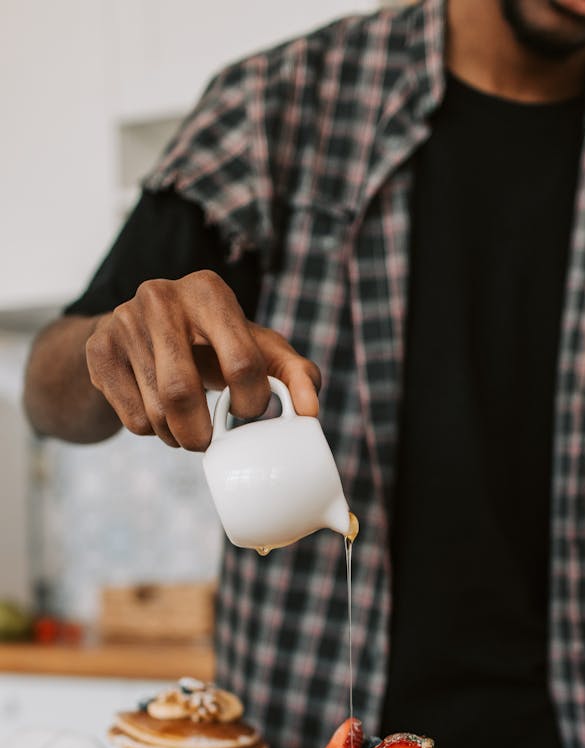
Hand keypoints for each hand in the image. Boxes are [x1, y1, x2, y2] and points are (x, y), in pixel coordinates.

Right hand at [84, 270, 321, 450]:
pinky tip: (157, 415)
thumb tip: (310, 412)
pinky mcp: (98, 349)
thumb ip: (295, 375)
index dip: (251, 402)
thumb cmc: (213, 346)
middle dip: (202, 433)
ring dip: (177, 437)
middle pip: (183, 390)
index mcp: (209, 291)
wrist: (138, 336)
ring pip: (155, 411)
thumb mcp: (259, 350)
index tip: (249, 412)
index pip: (241, 361)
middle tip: (209, 443)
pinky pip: (131, 419)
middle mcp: (161, 296)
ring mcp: (122, 320)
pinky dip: (151, 433)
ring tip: (185, 428)